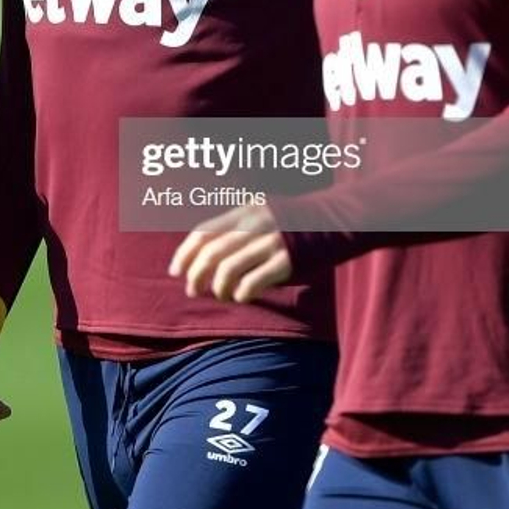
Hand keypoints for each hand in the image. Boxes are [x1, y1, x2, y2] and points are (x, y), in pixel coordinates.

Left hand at [169, 205, 291, 302]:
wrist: (333, 222)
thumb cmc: (288, 223)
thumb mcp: (259, 212)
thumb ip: (234, 227)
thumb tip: (202, 258)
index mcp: (243, 211)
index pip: (202, 232)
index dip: (184, 253)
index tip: (175, 271)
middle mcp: (253, 224)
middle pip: (211, 253)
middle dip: (196, 275)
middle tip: (192, 290)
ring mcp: (270, 242)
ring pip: (228, 270)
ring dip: (219, 288)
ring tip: (222, 294)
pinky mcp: (286, 261)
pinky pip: (253, 282)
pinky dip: (242, 294)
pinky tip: (242, 297)